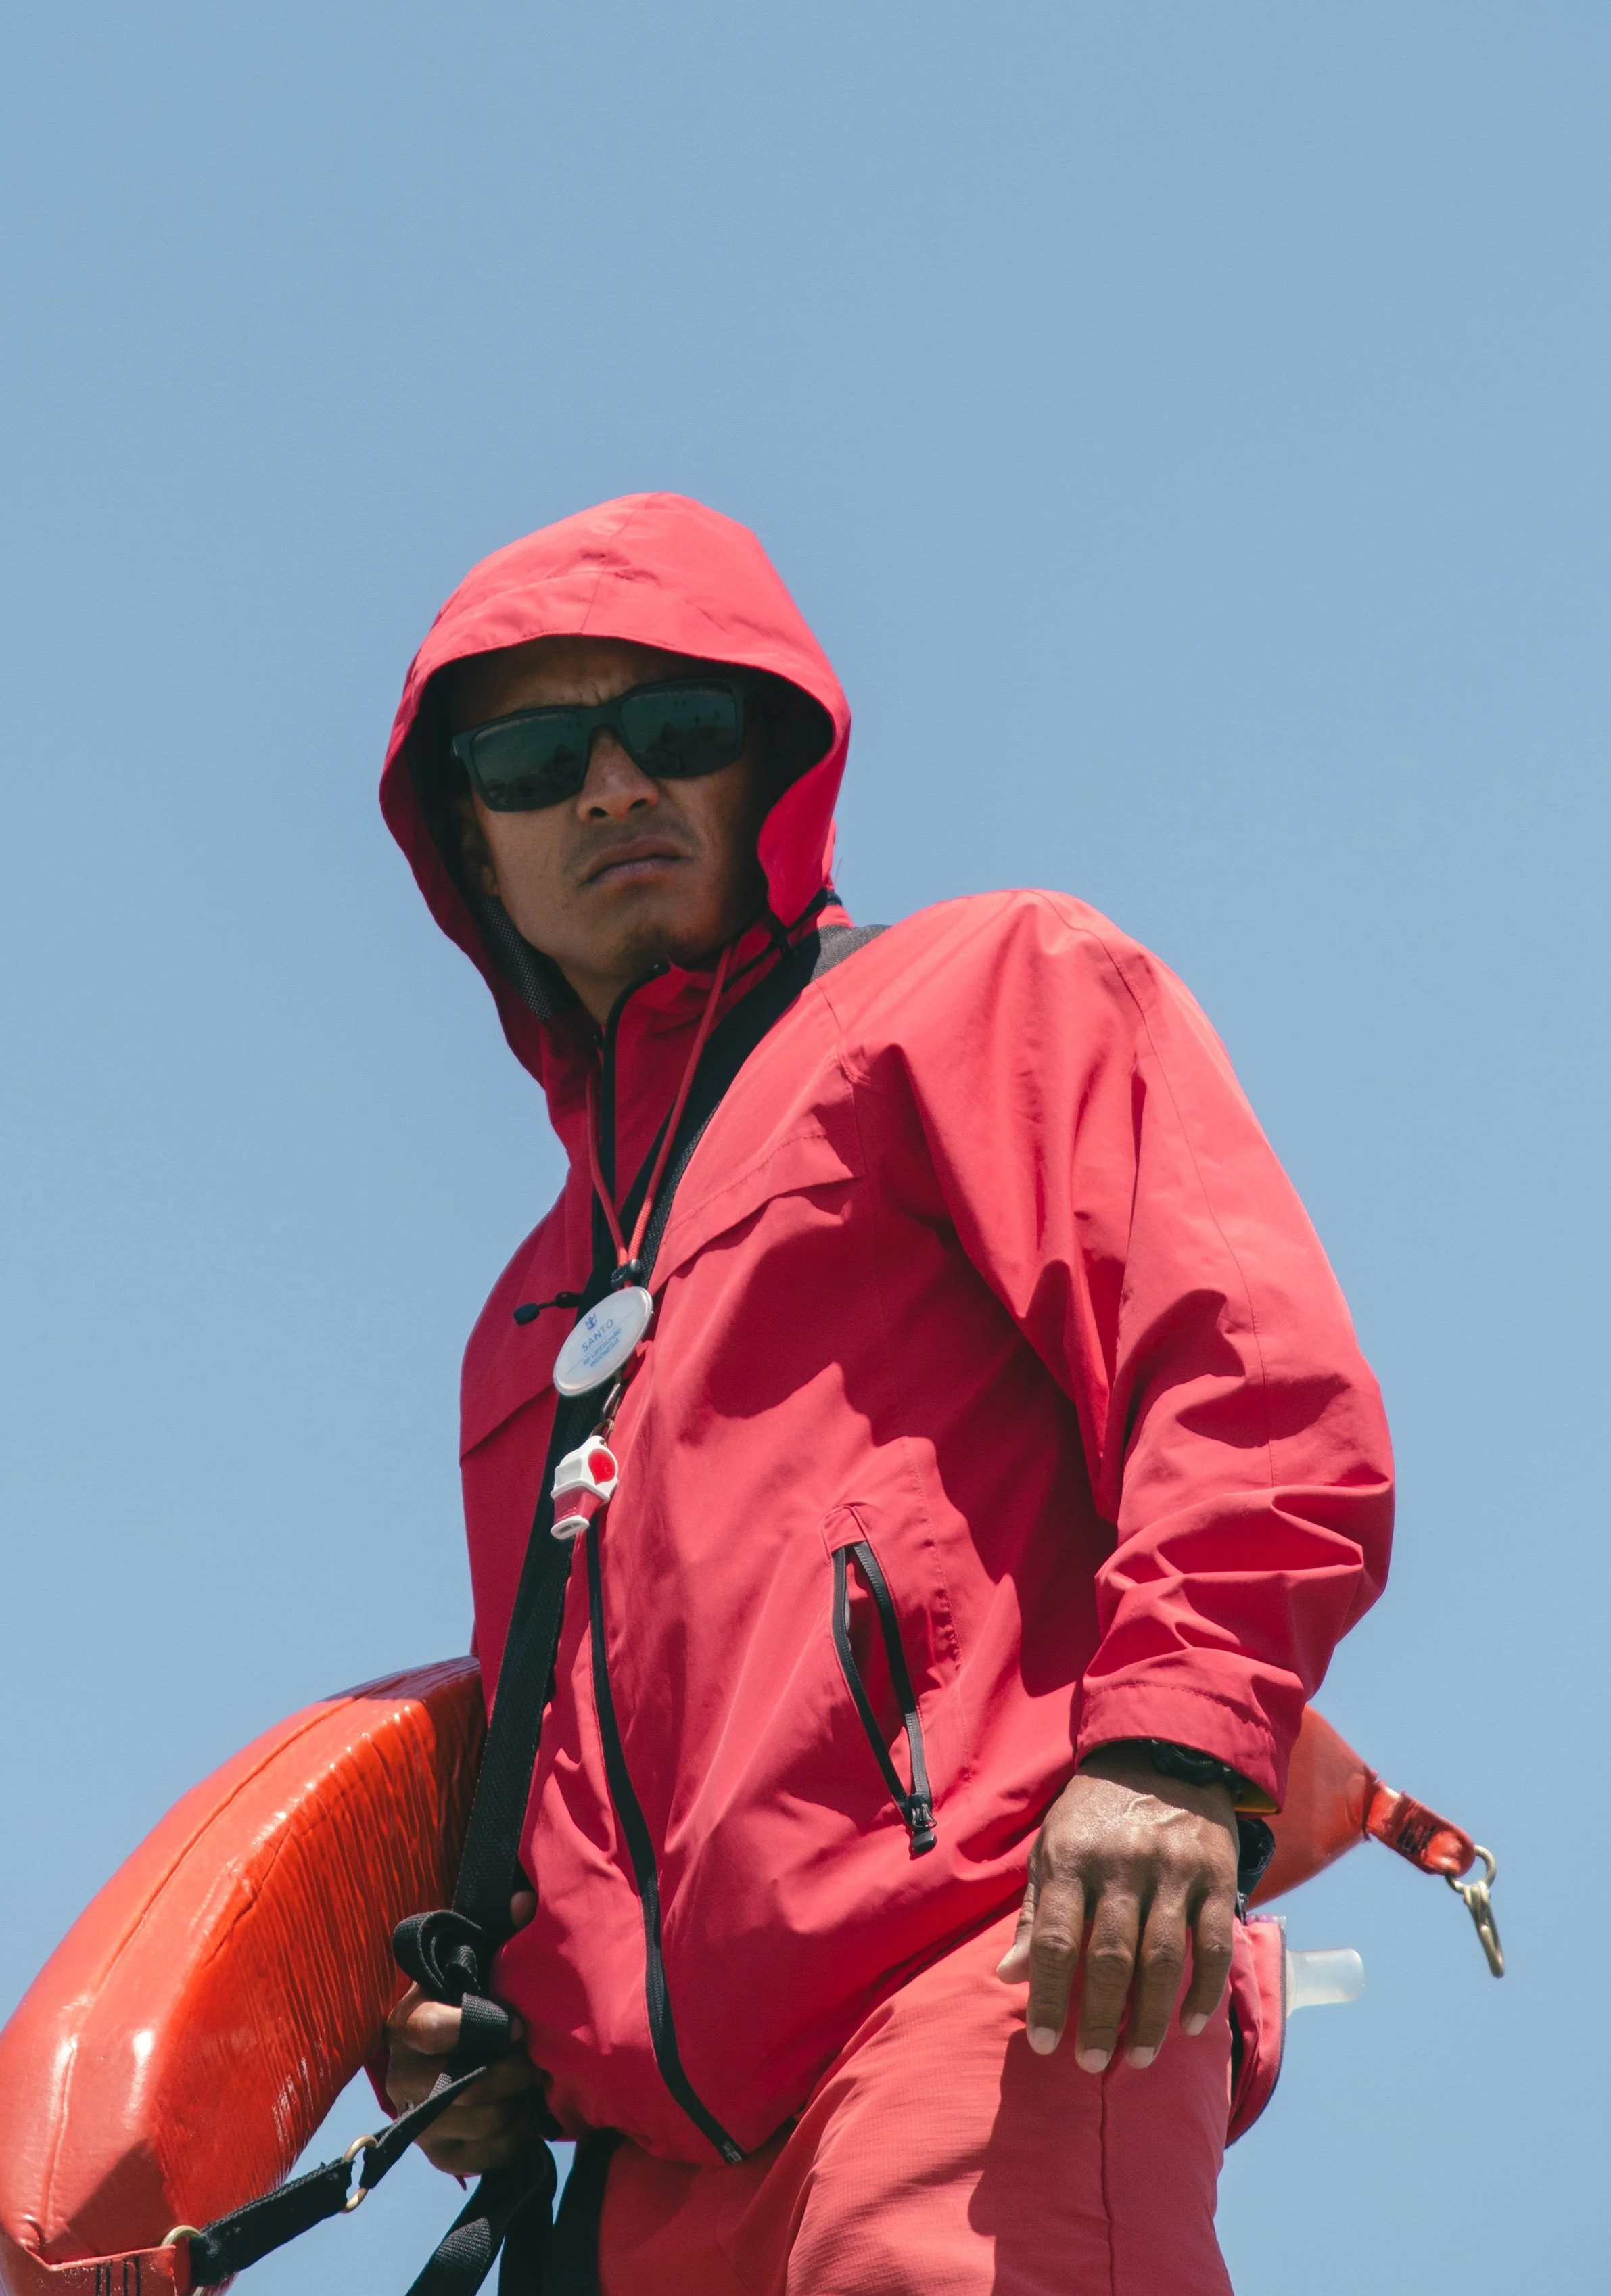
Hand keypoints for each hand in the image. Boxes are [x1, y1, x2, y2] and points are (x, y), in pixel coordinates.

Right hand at [384, 1891, 543, 2174]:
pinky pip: (481, 2156)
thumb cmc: (468, 1998)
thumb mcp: (478, 1960)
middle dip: (510, 2073)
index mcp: (408, 2021)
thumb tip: (528, 1899)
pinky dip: (510, 2139)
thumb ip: (502, 1931)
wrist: (449, 2051)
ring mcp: (417, 2119)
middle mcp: (403, 2075)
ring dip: (514, 2106)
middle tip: (533, 2060)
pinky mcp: (437, 2152)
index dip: (477, 2029)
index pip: (429, 2030)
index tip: (516, 2026)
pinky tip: (522, 2116)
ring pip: (477, 2123)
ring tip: (529, 2086)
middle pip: (463, 2086)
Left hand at [996, 1748, 1239, 2071]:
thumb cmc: (1094, 1813)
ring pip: (1162, 1959)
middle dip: (1099, 2017)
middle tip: (1091, 2063)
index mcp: (1072, 1856)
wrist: (1163, 1751)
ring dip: (1150, 2017)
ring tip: (1138, 2058)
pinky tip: (1189, 2025)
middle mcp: (1122, 1864)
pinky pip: (1212, 1945)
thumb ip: (1032, 1912)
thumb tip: (1007, 1976)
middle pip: (1109, 1956)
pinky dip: (1203, 1991)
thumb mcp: (1051, 1846)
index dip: (1048, 1995)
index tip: (1044, 2042)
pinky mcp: (1215, 1876)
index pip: (1055, 1938)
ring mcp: (1173, 1871)